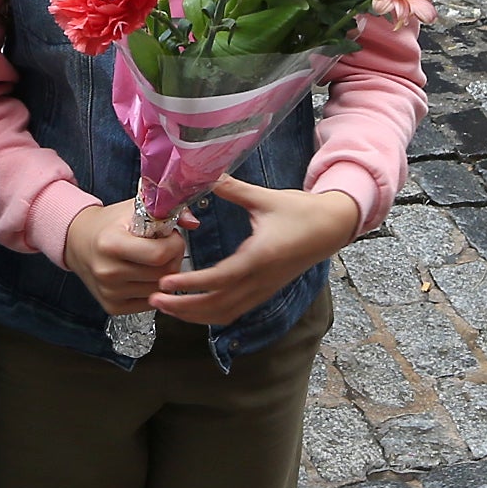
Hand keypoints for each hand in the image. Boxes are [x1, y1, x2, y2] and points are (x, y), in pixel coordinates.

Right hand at [61, 199, 187, 315]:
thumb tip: (193, 222)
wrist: (78, 242)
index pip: (160, 255)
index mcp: (111, 244)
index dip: (174, 244)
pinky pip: (149, 303)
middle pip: (163, 274)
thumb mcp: (134, 208)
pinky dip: (152, 289)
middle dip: (172, 259)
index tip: (171, 236)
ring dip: (164, 275)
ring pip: (159, 290)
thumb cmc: (109, 224)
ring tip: (151, 260)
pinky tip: (143, 275)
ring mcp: (109, 292)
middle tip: (163, 248)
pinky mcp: (112, 307)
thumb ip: (167, 212)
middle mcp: (108, 271)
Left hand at [150, 178, 363, 324]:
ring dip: (194, 315)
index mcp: (260, 257)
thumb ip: (233, 189)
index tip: (164, 282)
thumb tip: (204, 172)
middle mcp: (261, 280)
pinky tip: (192, 307)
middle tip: (154, 300)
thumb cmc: (301, 211)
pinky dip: (210, 314)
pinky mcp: (265, 292)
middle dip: (183, 307)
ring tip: (166, 306)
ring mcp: (264, 290)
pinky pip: (234, 311)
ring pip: (225, 314)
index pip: (219, 279)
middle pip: (218, 306)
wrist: (332, 227)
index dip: (190, 284)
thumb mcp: (265, 198)